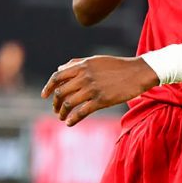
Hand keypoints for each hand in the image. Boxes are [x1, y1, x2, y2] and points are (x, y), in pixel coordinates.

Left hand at [41, 56, 159, 125]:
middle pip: (61, 92)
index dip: (48, 87)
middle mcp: (85, 76)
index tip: (44, 96)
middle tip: (56, 109)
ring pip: (69, 103)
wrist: (137, 73)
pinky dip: (72, 119)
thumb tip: (59, 69)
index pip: (57, 76)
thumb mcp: (95, 60)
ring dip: (62, 112)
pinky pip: (81, 112)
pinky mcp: (101, 100)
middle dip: (55, 103)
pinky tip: (70, 123)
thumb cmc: (117, 66)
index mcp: (82, 65)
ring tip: (62, 117)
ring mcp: (92, 89)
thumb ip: (76, 63)